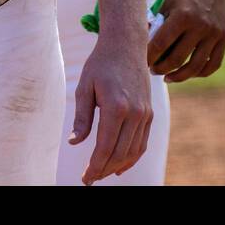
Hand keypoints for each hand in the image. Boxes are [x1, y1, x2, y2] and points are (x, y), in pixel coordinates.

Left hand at [70, 34, 153, 184]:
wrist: (126, 46)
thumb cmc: (101, 64)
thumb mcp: (85, 87)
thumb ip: (82, 117)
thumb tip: (74, 142)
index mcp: (116, 106)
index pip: (105, 147)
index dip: (94, 166)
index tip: (85, 178)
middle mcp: (135, 113)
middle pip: (120, 153)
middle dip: (104, 170)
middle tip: (89, 179)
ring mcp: (145, 114)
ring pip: (133, 151)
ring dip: (117, 166)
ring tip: (102, 173)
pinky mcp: (150, 113)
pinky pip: (142, 143)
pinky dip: (132, 157)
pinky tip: (120, 165)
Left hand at [148, 0, 224, 80]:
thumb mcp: (165, 3)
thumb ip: (156, 22)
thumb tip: (142, 46)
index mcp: (182, 15)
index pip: (161, 43)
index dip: (149, 56)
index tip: (141, 62)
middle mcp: (200, 26)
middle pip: (178, 58)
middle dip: (161, 68)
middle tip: (152, 70)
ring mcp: (214, 34)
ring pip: (196, 67)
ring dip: (179, 76)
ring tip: (168, 77)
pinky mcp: (224, 38)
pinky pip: (213, 64)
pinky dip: (200, 73)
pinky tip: (188, 73)